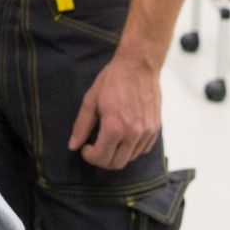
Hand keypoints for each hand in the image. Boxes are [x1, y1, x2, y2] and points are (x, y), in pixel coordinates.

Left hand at [68, 49, 163, 170]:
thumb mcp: (91, 100)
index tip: (85, 147)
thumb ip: (82, 125)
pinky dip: (132, 149)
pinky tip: (124, 137)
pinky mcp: (156, 128)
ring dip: (117, 154)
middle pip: (117, 163)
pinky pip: (143, 150)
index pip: (101, 158)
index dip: (89, 156)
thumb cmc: (113, 80)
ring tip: (110, 140)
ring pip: (130, 158)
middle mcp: (133, 134)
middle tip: (95, 148)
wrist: (139, 65)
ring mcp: (146, 132)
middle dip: (102, 159)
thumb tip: (73, 145)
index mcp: (114, 127)